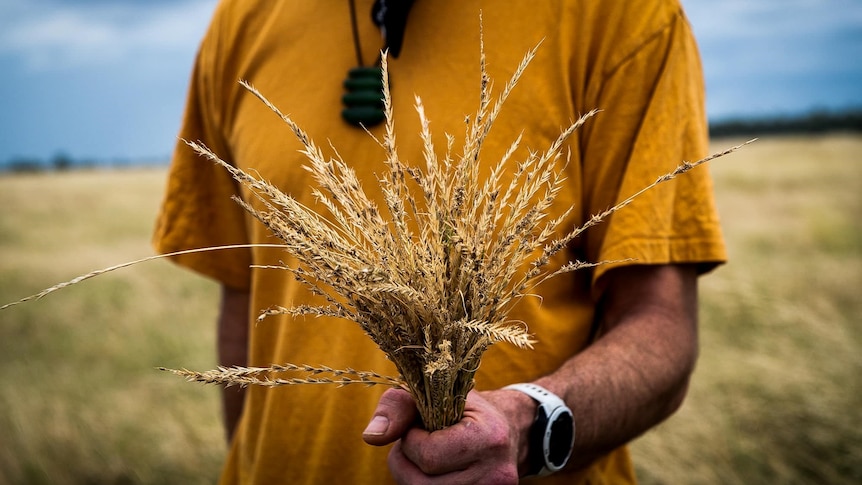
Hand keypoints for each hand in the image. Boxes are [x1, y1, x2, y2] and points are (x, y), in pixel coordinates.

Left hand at [363, 388, 534, 483]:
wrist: (510, 432)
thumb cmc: (466, 409)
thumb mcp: (436, 394)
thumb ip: (399, 407)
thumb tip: (371, 436)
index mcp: (489, 437)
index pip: (428, 455)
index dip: (411, 440)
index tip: (421, 426)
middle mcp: (496, 474)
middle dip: (406, 462)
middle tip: (417, 444)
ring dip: (413, 478)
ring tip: (425, 458)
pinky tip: (435, 474)